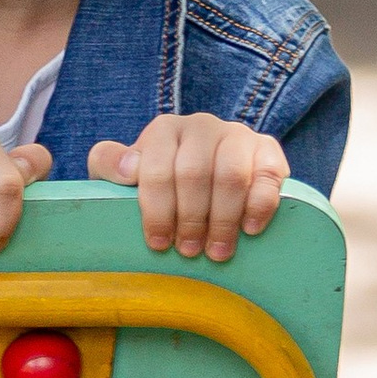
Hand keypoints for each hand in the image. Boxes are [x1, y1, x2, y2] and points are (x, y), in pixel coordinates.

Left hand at [87, 114, 286, 261]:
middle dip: (190, 218)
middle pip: (194, 173)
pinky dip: (259, 205)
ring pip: (231, 175)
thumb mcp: (125, 173)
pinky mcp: (267, 150)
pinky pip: (267, 175)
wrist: (206, 177)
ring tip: (217, 251)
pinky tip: (248, 230)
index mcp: (165, 130)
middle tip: (189, 251)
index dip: (157, 210)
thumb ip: (109, 163)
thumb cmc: (160, 183)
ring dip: (223, 219)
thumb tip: (128, 169)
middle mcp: (202, 126)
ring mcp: (237, 135)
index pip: (157, 168)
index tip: (159, 243)